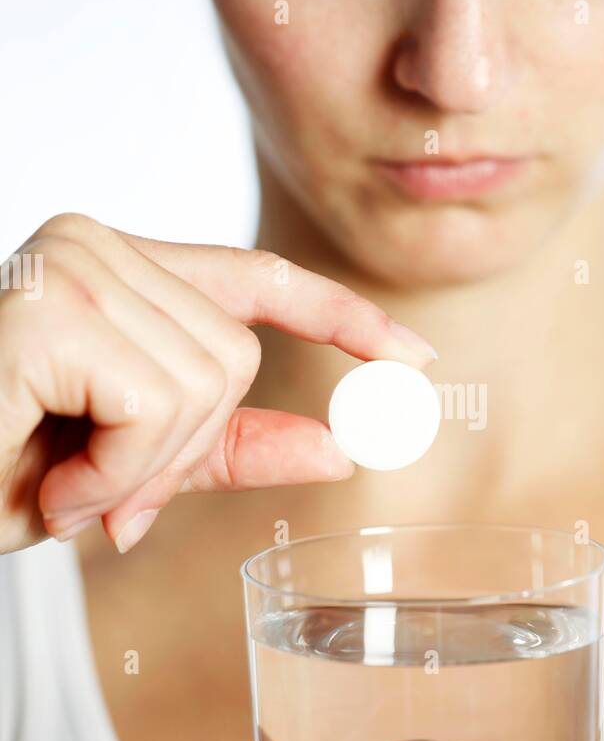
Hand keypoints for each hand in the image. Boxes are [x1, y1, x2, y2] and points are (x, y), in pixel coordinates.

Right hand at [0, 212, 435, 553]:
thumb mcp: (123, 468)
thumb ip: (222, 447)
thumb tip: (339, 449)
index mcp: (118, 272)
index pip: (257, 278)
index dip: (343, 317)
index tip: (418, 359)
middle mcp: (95, 245)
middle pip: (236, 355)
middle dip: (179, 452)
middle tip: (99, 496)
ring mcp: (71, 263)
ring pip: (207, 381)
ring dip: (137, 470)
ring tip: (62, 485)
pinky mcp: (50, 306)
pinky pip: (157, 403)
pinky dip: (114, 471)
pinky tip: (48, 482)